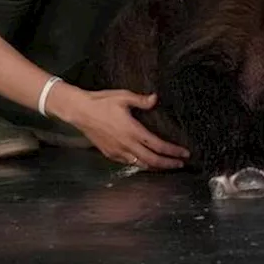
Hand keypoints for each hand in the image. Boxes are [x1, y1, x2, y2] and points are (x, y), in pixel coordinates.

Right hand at [65, 89, 189, 169]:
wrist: (79, 111)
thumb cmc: (101, 102)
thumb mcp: (123, 96)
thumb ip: (141, 100)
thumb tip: (155, 98)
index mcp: (132, 131)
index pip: (158, 145)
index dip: (173, 151)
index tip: (184, 154)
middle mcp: (126, 144)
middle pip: (152, 160)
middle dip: (168, 164)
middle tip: (180, 164)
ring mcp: (117, 151)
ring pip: (141, 164)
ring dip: (156, 167)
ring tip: (166, 165)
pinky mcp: (110, 154)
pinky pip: (129, 163)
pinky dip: (141, 164)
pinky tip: (146, 162)